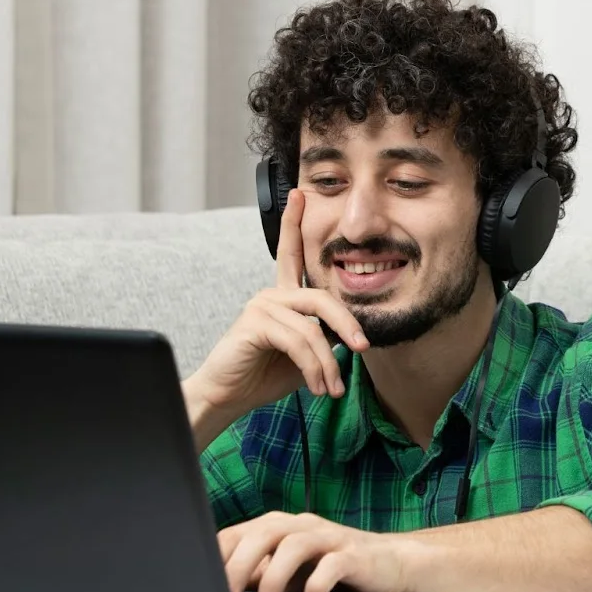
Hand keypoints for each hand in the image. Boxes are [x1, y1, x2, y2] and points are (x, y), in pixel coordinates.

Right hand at [184, 189, 369, 432]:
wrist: (228, 397)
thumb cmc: (264, 375)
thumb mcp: (303, 355)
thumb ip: (323, 338)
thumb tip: (352, 337)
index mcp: (283, 296)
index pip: (291, 254)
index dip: (294, 224)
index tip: (300, 194)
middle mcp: (272, 294)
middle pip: (321, 297)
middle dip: (347, 323)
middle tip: (364, 348)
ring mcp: (262, 305)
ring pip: (313, 328)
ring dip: (327, 363)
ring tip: (330, 388)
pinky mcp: (255, 322)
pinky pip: (298, 341)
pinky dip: (313, 367)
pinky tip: (315, 385)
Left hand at [218, 511, 411, 591]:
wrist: (393, 562)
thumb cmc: (338, 566)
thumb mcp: (291, 573)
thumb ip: (260, 574)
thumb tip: (224, 589)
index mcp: (283, 527)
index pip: (241, 532)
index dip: (219, 555)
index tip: (202, 583)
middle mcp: (304, 526)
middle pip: (265, 532)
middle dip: (240, 565)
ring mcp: (330, 537)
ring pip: (295, 545)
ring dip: (275, 577)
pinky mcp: (355, 554)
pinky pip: (332, 565)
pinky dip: (316, 587)